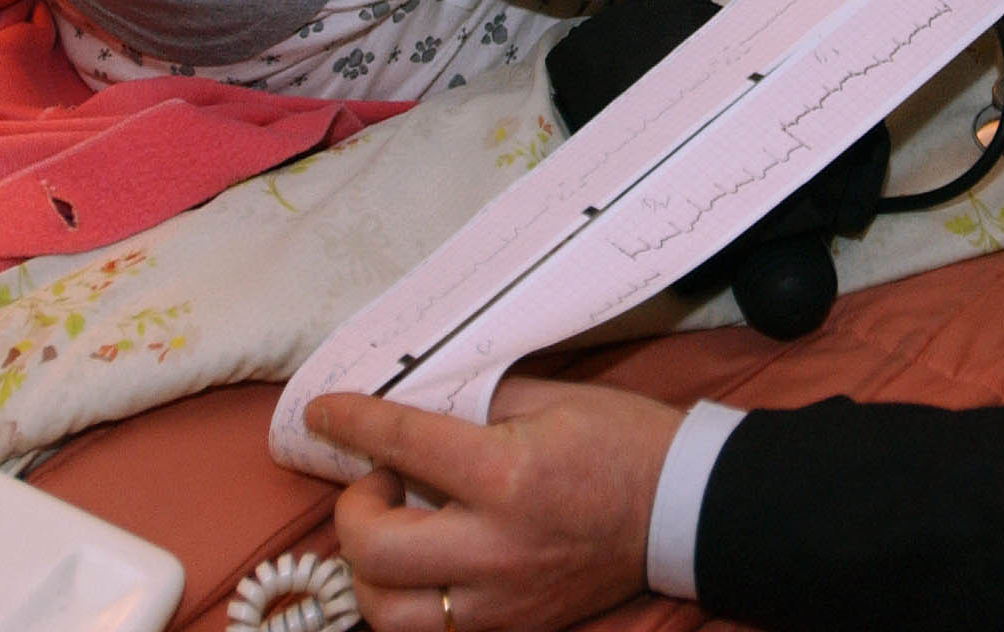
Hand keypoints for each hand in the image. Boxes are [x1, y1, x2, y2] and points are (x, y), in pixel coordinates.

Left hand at [308, 380, 683, 631]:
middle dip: (353, 508)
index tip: (321, 412)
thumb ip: (472, 399)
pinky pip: (430, 629)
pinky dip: (409, 598)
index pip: (402, 445)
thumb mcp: (549, 398)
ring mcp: (503, 600)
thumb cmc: (622, 442)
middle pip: (373, 548)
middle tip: (379, 481)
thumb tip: (408, 395)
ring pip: (386, 612)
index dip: (350, 422)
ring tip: (397, 530)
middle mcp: (497, 547)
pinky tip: (425, 562)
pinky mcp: (513, 627)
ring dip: (370, 568)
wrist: (682, 508)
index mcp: (508, 476)